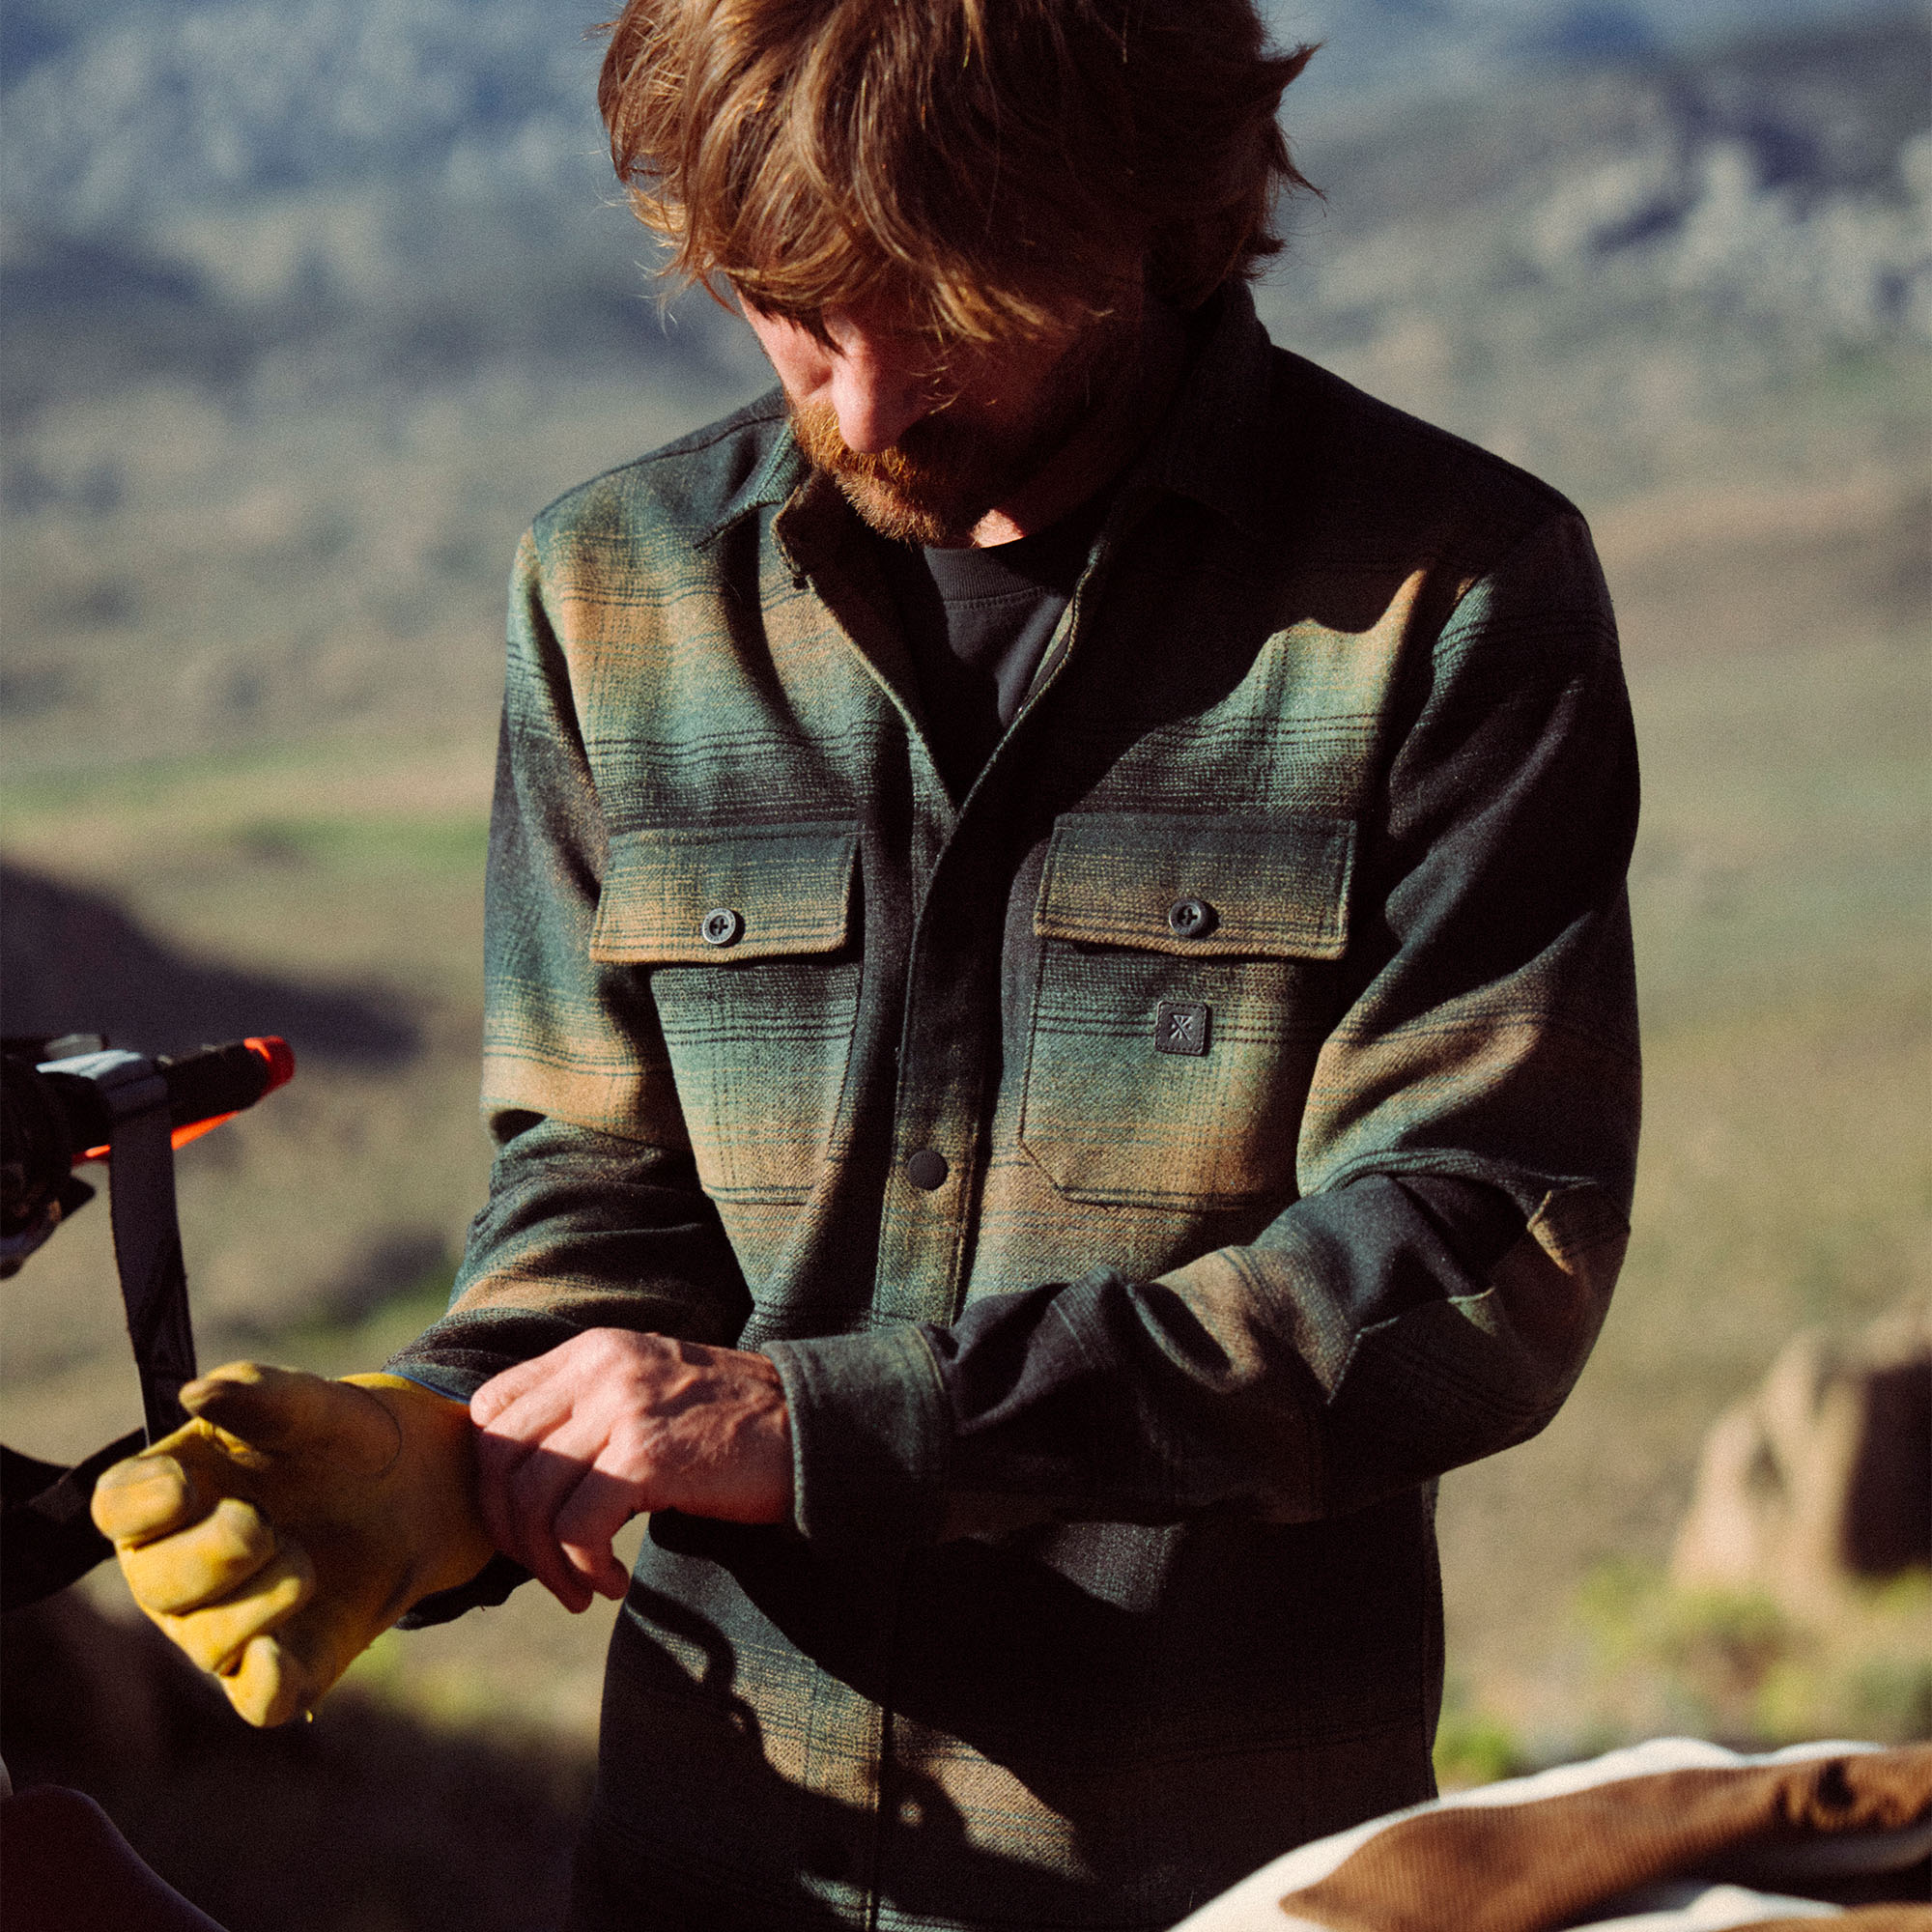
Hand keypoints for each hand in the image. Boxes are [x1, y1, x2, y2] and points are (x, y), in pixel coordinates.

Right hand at [89, 1363, 494, 1726]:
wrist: (421, 1485)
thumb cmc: (342, 1438)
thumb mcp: (315, 1406)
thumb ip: (259, 1396)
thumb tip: (196, 1394)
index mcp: (170, 1493)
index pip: (118, 1507)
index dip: (140, 1504)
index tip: (184, 1486)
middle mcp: (181, 1568)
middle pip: (154, 1583)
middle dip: (208, 1558)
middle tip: (263, 1526)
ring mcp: (228, 1624)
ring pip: (210, 1643)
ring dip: (257, 1604)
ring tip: (307, 1562)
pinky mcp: (287, 1665)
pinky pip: (260, 1699)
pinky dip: (268, 1685)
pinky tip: (281, 1661)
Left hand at [471, 1329, 791, 1611]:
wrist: (812, 1428)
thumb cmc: (729, 1429)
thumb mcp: (646, 1396)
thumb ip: (584, 1416)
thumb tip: (512, 1486)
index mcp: (592, 1351)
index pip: (489, 1408)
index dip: (486, 1476)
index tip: (520, 1523)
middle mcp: (600, 1368)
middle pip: (497, 1456)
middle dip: (507, 1530)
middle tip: (546, 1569)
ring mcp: (623, 1407)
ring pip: (530, 1497)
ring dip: (546, 1562)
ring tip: (582, 1587)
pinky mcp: (649, 1454)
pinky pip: (577, 1526)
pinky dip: (583, 1567)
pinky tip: (612, 1581)